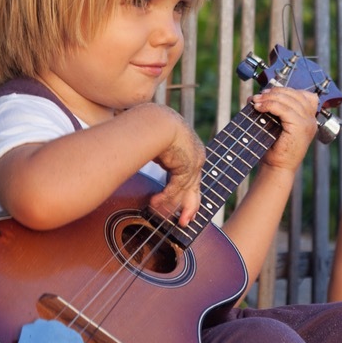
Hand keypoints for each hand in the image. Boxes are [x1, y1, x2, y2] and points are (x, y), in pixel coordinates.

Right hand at [148, 108, 205, 224]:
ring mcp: (194, 160)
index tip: (183, 205)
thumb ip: (157, 154)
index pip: (191, 173)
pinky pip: (177, 187)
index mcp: (190, 147)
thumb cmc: (148, 126)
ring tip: (161, 216)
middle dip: (189, 206)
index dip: (185, 191)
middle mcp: (196, 154)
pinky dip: (166, 197)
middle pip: (194, 185)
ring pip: (186, 189)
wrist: (154, 120)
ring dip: (172, 204)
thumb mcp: (155, 142)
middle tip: (184, 222)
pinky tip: (154, 203)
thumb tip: (145, 159)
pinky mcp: (188, 166)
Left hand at [251, 87, 317, 173]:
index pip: (302, 95)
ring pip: (289, 100)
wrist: (277, 168)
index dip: (284, 90)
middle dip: (274, 92)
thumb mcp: (275, 125)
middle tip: (258, 97)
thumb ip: (272, 110)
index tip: (267, 94)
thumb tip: (255, 96)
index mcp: (309, 119)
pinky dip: (270, 105)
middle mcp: (311, 120)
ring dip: (269, 98)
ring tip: (256, 101)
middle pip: (295, 95)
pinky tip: (259, 108)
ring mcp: (308, 123)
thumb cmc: (275, 149)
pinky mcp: (300, 127)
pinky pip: (284, 109)